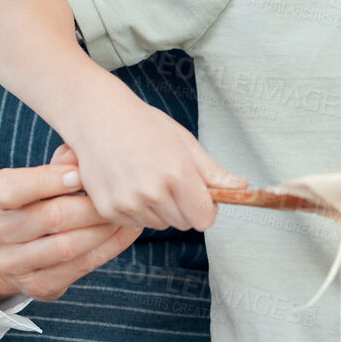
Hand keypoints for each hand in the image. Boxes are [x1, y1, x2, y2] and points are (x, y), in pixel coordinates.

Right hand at [0, 145, 140, 303]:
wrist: (24, 249)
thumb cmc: (43, 201)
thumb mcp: (47, 177)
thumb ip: (64, 163)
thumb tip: (82, 154)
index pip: (15, 189)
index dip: (50, 180)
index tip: (81, 174)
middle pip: (52, 218)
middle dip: (92, 206)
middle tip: (121, 195)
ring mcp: (15, 264)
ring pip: (68, 246)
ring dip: (105, 228)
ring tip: (129, 213)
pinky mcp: (38, 286)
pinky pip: (81, 266)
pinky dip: (110, 247)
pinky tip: (127, 232)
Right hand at [71, 88, 244, 231]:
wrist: (98, 117)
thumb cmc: (144, 124)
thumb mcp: (184, 142)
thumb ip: (213, 172)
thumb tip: (242, 187)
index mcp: (177, 173)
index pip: (204, 219)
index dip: (206, 209)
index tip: (200, 197)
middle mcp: (152, 192)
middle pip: (183, 223)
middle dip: (183, 207)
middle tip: (169, 180)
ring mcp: (128, 203)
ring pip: (159, 224)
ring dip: (159, 209)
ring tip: (146, 178)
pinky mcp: (108, 209)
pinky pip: (135, 223)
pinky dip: (136, 210)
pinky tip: (129, 184)